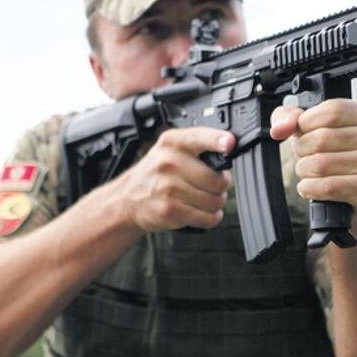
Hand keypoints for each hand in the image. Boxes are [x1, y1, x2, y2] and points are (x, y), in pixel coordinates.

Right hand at [113, 127, 233, 232]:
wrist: (127, 199)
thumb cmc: (156, 173)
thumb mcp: (170, 149)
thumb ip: (198, 145)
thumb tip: (230, 148)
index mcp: (173, 143)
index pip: (199, 138)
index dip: (217, 140)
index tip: (229, 143)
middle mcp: (169, 163)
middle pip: (217, 179)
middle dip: (222, 185)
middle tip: (215, 185)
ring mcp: (168, 188)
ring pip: (214, 201)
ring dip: (216, 203)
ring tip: (206, 199)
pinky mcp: (169, 210)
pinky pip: (206, 218)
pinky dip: (211, 218)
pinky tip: (204, 212)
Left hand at [271, 100, 356, 212]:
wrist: (348, 186)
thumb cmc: (328, 149)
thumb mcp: (307, 125)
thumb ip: (288, 117)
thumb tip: (280, 129)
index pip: (330, 112)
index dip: (307, 123)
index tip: (303, 130)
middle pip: (322, 139)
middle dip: (302, 149)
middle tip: (305, 154)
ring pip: (321, 164)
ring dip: (304, 170)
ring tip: (308, 169)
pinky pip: (327, 187)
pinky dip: (309, 188)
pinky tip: (310, 185)